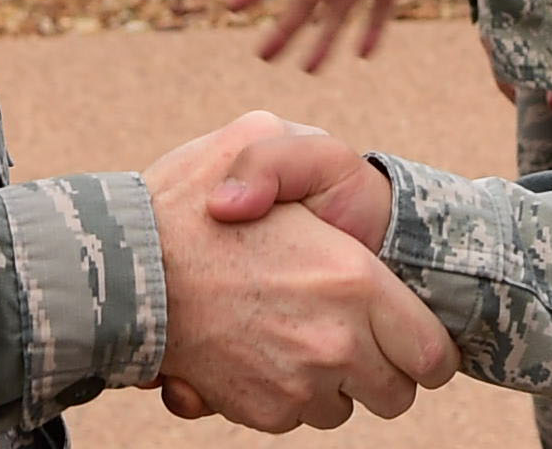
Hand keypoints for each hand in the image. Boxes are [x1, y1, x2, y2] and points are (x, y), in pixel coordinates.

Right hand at [146, 114, 450, 430]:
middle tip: (353, 334)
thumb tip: (321, 185)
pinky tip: (258, 349)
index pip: (432, 355)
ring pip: (344, 408)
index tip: (409, 333)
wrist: (119, 272)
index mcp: (353, 281)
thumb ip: (302, 148)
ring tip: (296, 333)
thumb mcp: (255, 133)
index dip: (426, 347)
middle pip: (396, 394)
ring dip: (331, 382)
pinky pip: (295, 418)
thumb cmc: (184, 200)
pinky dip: (284, 392)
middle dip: (383, 369)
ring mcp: (296, 386)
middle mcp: (335, 344)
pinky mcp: (259, 412)